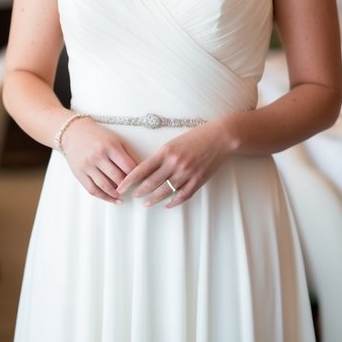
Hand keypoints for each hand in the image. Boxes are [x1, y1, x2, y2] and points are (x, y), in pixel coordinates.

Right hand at [60, 119, 138, 202]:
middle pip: (117, 178)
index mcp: (110, 146)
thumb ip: (128, 153)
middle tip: (132, 189)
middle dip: (126, 186)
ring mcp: (87, 165)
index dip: (136, 176)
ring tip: (122, 195)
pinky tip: (111, 199)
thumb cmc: (97, 136)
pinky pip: (93, 190)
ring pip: (105, 186)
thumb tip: (141, 169)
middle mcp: (98, 156)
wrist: (73, 132)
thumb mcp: (115, 139)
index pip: (128, 166)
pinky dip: (104, 197)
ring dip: (116, 194)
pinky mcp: (79, 173)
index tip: (140, 181)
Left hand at [117, 124, 232, 208]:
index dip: (130, 180)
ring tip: (146, 203)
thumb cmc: (196, 137)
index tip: (121, 186)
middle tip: (132, 196)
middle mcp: (174, 163)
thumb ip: (162, 156)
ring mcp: (186, 173)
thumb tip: (148, 170)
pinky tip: (167, 204)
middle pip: (152, 182)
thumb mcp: (174, 142)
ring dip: (154, 198)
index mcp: (166, 151)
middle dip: (140, 191)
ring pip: (166, 191)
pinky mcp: (198, 180)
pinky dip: (174, 202)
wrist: (220, 137)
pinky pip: (182, 195)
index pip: (142, 169)